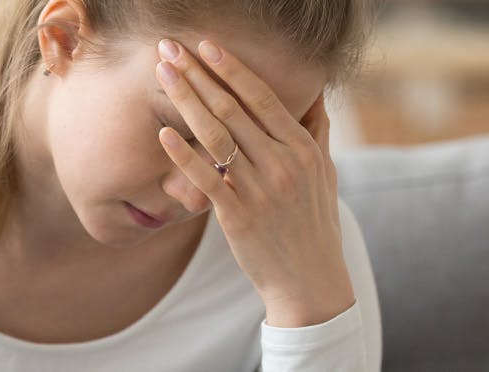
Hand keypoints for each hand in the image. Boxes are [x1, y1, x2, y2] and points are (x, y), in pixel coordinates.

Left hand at [153, 39, 353, 326]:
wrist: (310, 280)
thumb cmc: (314, 224)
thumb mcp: (326, 174)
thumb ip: (317, 131)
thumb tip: (315, 95)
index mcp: (302, 149)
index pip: (263, 98)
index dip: (232, 69)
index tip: (207, 46)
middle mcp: (283, 164)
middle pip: (233, 109)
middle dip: (199, 75)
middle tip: (171, 49)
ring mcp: (260, 190)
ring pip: (216, 136)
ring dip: (186, 102)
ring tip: (163, 76)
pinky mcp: (238, 216)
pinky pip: (206, 178)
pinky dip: (184, 154)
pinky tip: (164, 134)